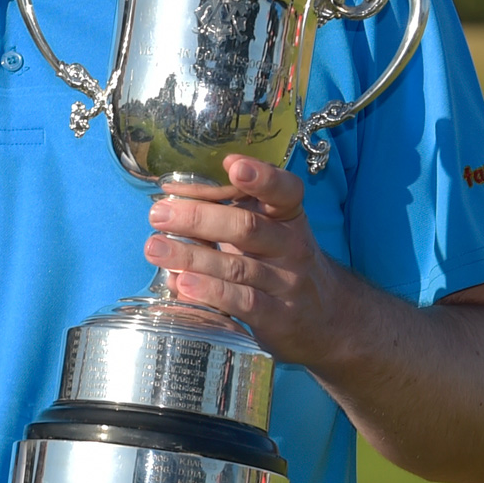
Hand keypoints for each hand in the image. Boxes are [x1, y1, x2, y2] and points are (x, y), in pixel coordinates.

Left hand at [144, 154, 356, 367]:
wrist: (328, 317)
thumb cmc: (278, 264)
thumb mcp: (265, 232)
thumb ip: (225, 213)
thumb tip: (170, 201)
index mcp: (288, 217)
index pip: (284, 191)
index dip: (262, 177)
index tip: (233, 165)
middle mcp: (291, 246)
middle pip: (247, 227)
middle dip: (198, 217)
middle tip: (158, 213)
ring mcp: (286, 283)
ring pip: (238, 267)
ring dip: (192, 257)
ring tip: (155, 248)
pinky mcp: (278, 317)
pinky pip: (243, 303)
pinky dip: (211, 293)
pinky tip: (182, 284)